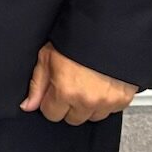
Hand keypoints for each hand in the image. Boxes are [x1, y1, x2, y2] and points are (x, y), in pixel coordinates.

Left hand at [21, 42, 137, 124]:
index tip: (53, 91)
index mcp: (65, 91)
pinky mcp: (123, 100)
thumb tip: (28, 105)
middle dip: (68, 105)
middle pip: (72, 118)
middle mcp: (87, 100)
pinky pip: (110, 111)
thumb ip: (37, 84)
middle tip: (71, 86)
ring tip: (87, 85)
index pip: (51, 114)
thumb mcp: (47, 57)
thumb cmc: (76, 40)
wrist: (108, 32)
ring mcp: (107, 102)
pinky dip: (105, 102)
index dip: (50, 102)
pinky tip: (100, 85)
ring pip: (92, 117)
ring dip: (87, 105)